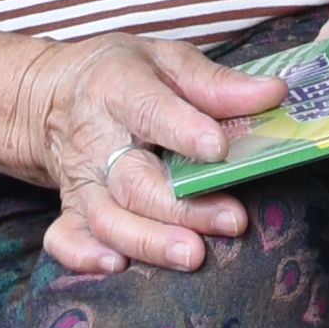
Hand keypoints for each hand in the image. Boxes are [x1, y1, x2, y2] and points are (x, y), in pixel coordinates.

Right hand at [5, 32, 283, 277]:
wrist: (55, 94)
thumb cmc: (125, 76)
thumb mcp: (167, 60)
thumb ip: (216, 82)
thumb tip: (273, 93)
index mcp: (117, 89)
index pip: (149, 110)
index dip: (183, 130)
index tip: (218, 148)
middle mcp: (94, 139)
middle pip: (134, 179)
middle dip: (182, 206)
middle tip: (232, 220)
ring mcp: (80, 179)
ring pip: (107, 217)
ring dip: (148, 240)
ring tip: (193, 255)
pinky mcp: (70, 209)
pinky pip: (65, 238)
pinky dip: (83, 256)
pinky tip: (117, 266)